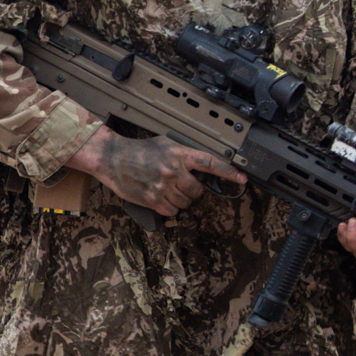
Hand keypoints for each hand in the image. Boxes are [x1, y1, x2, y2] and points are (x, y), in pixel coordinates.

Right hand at [67, 124, 243, 218]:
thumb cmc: (138, 151)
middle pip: (198, 190)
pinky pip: (173, 211)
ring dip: (180, 199)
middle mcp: (174, 170)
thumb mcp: (165, 145)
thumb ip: (183, 155)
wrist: (113, 159)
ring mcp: (164, 186)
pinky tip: (159, 197)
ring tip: (166, 188)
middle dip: (192, 190)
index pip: (211, 163)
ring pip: (186, 202)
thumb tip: (201, 167)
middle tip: (180, 184)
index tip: (242, 179)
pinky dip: (168, 207)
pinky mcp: (154, 199)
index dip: (229, 172)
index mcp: (179, 154)